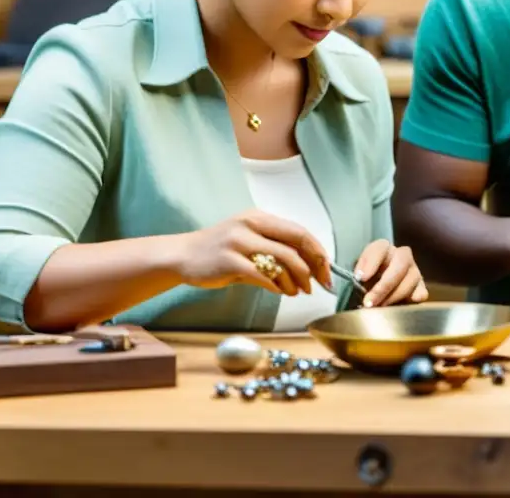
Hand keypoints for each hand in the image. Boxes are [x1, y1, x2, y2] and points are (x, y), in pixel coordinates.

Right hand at [173, 209, 332, 296]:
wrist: (183, 255)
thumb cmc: (220, 251)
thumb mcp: (249, 240)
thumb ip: (275, 249)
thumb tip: (309, 268)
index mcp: (260, 217)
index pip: (299, 232)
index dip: (318, 252)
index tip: (327, 270)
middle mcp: (251, 225)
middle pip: (296, 243)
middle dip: (313, 267)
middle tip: (319, 284)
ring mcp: (239, 242)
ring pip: (282, 260)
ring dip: (295, 280)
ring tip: (296, 292)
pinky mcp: (229, 261)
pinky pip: (262, 275)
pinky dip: (276, 286)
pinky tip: (279, 292)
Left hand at [353, 240, 428, 307]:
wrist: (377, 295)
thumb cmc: (364, 283)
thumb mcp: (356, 277)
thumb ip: (354, 277)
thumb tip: (348, 283)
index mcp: (383, 249)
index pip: (380, 247)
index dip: (370, 261)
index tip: (360, 278)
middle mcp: (401, 256)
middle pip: (401, 261)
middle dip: (385, 284)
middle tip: (370, 302)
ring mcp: (414, 271)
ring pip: (412, 278)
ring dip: (394, 295)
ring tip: (379, 308)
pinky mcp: (421, 288)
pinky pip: (421, 292)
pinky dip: (413, 299)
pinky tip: (402, 305)